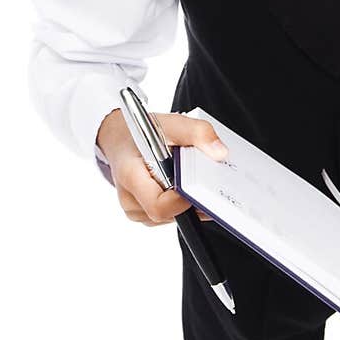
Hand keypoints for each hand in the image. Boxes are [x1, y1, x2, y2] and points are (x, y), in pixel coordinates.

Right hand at [96, 109, 229, 224]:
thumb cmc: (139, 133)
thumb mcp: (169, 122)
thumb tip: (220, 153)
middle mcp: (131, 200)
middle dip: (192, 198)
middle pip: (170, 214)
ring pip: (174, 216)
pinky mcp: (146, 214)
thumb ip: (196, 132)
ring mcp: (138, 211)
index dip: (183, 200)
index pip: (159, 206)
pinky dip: (183, 201)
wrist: (118, 139)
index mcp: (130, 177)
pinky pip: (172, 215)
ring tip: (191, 176)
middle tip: (205, 179)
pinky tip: (186, 183)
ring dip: (188, 199)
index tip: (198, 183)